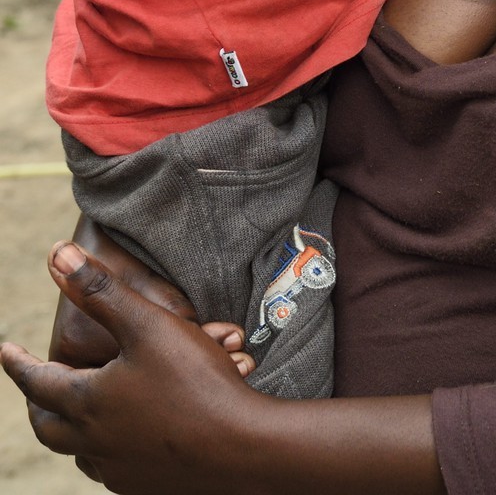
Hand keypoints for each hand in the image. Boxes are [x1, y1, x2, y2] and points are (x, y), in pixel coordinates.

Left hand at [4, 243, 271, 493]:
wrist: (240, 447)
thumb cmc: (194, 381)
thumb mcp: (147, 324)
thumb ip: (100, 291)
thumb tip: (57, 256)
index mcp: (88, 403)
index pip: (37, 381)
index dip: (18, 363)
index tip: (5, 349)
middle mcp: (94, 443)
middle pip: (48, 427)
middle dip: (38, 402)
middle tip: (35, 386)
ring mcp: (119, 470)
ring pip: (78, 452)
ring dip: (71, 430)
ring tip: (75, 412)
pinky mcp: (145, 485)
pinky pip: (110, 468)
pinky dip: (104, 448)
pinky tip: (121, 437)